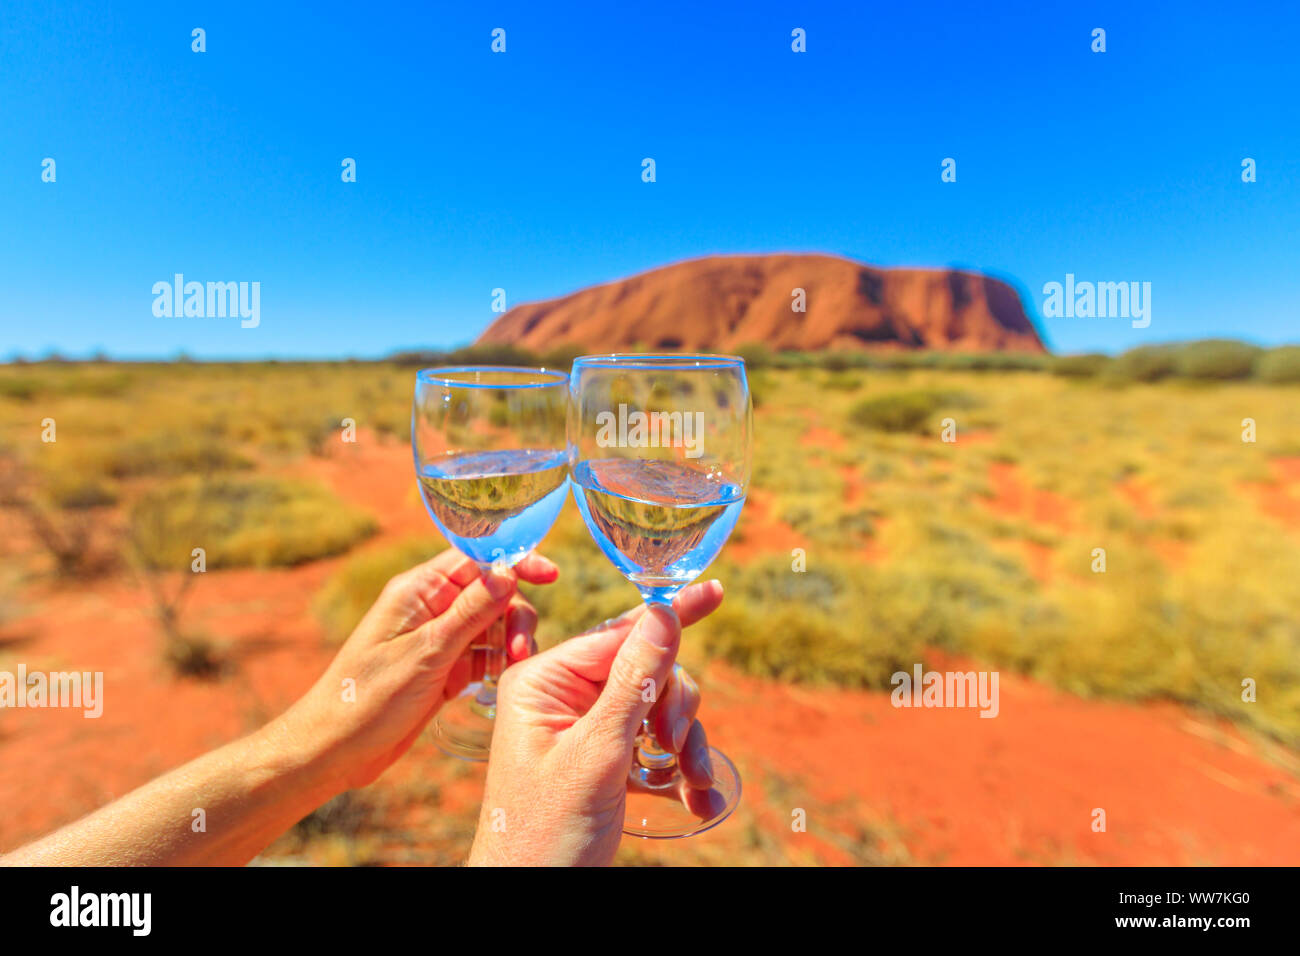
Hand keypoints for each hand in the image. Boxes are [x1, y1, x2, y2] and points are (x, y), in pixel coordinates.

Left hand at [272, 549, 557, 792]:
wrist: (335, 749)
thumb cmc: (368, 697)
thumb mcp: (426, 652)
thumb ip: (470, 612)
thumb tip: (508, 571)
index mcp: (419, 590)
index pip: (477, 558)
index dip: (516, 562)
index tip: (551, 575)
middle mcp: (431, 608)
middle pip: (493, 592)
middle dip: (515, 614)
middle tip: (520, 649)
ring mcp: (438, 638)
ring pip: (493, 624)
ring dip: (510, 641)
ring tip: (514, 667)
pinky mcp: (444, 668)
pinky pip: (484, 654)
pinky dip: (499, 663)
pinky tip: (501, 681)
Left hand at [468, 580, 724, 866]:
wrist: (529, 900)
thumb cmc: (545, 832)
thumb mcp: (596, 753)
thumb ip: (634, 682)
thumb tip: (662, 614)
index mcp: (543, 682)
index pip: (617, 634)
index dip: (668, 618)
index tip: (714, 591)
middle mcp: (562, 698)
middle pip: (647, 671)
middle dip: (673, 707)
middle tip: (675, 745)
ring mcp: (585, 730)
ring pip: (659, 709)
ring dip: (684, 743)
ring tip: (694, 781)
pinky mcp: (604, 762)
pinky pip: (654, 746)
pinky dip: (679, 769)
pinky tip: (697, 798)